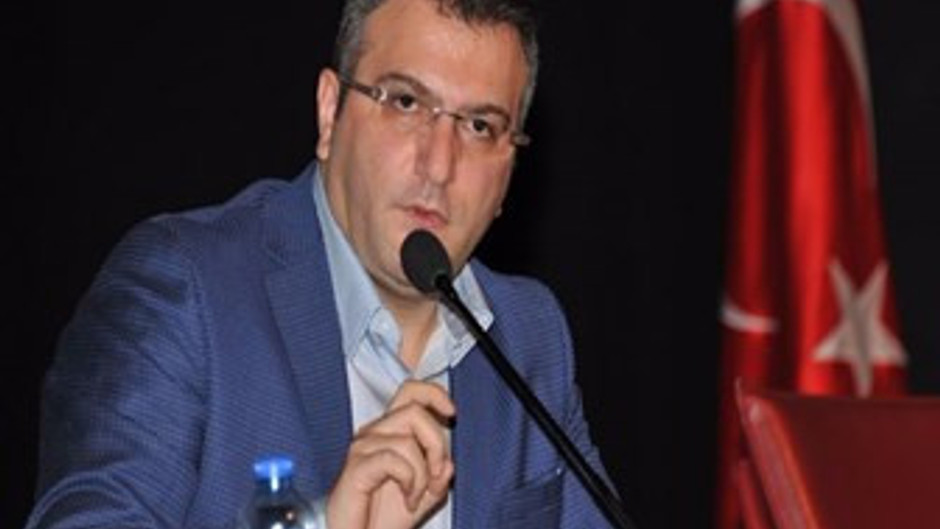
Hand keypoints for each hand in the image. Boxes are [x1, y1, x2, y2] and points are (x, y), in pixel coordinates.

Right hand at [326, 380, 455, 528]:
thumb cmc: (386, 516)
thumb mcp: (426, 492)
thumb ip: (440, 472)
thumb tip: (446, 463)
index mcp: (390, 431)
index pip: (409, 392)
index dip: (433, 394)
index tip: (451, 412)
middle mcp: (374, 432)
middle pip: (415, 411)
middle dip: (436, 444)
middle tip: (436, 474)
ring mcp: (362, 447)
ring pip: (408, 440)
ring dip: (423, 475)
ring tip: (416, 496)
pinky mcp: (356, 467)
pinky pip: (394, 460)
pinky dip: (410, 482)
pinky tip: (407, 500)